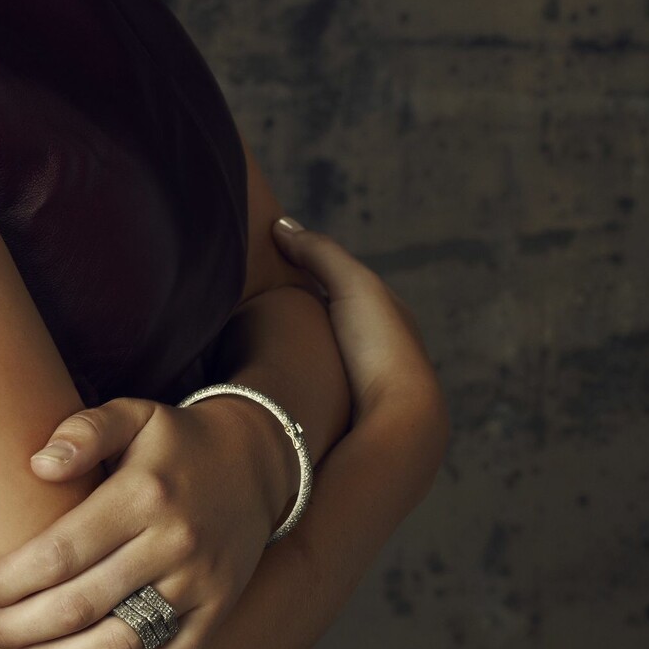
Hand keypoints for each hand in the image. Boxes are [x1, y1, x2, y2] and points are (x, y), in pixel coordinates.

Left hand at [0, 391, 290, 648]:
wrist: (256, 464)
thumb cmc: (175, 440)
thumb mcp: (134, 414)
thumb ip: (85, 431)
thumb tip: (38, 466)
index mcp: (142, 494)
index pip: (62, 551)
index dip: (11, 578)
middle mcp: (172, 543)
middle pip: (81, 604)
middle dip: (19, 625)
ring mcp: (198, 584)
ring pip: (118, 643)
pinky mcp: (216, 612)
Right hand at [270, 215, 440, 421]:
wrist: (398, 422)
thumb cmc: (381, 347)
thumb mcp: (352, 283)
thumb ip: (320, 252)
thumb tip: (281, 225)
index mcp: (387, 318)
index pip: (343, 288)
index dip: (309, 277)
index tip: (268, 272)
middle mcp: (379, 353)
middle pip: (331, 327)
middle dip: (300, 320)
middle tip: (251, 312)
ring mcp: (363, 390)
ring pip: (321, 363)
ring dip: (294, 358)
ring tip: (250, 352)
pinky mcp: (346, 420)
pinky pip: (313, 392)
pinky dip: (295, 385)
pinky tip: (270, 385)